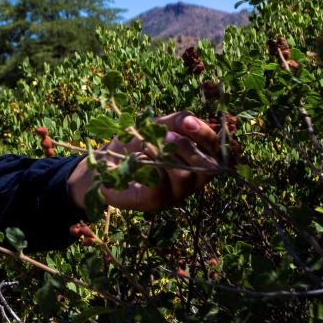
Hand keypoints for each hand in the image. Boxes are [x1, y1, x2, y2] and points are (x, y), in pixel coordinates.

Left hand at [68, 111, 219, 211]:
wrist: (105, 163)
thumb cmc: (136, 143)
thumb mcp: (158, 126)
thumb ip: (177, 121)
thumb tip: (189, 120)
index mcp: (198, 161)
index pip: (216, 151)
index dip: (205, 136)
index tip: (188, 121)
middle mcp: (192, 180)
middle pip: (209, 167)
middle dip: (187, 147)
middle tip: (165, 135)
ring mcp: (176, 193)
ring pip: (185, 175)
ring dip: (167, 155)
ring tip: (148, 145)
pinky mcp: (156, 202)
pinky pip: (161, 184)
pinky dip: (149, 166)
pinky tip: (137, 159)